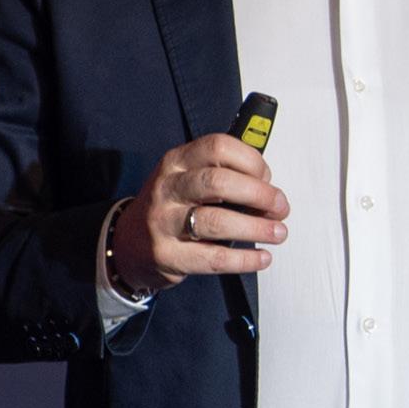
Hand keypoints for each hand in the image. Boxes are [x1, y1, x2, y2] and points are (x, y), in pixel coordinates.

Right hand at [109, 135, 289, 294]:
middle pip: (218, 182)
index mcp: (177, 161)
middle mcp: (168, 187)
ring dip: (256, 228)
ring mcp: (164, 221)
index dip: (251, 161)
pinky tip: (262, 258)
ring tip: (278, 233)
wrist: (128, 244)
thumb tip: (269, 188)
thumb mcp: (188, 178)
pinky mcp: (167, 254)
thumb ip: (225, 175)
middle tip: (280, 207)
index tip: (268, 178)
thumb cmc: (172, 207)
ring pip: (216, 221)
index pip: (218, 147)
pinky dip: (244, 259)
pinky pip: (212, 257)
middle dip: (259, 194)